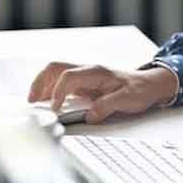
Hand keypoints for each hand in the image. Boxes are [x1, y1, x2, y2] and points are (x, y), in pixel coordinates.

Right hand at [27, 61, 178, 123]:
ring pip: (55, 73)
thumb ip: (107, 106)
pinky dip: (50, 90)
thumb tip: (90, 115)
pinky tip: (47, 103)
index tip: (53, 108)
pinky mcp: (84, 84)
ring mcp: (84, 76)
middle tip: (32, 101)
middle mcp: (87, 71)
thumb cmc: (140, 89)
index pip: (68, 76)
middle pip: (55, 67)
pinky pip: (61, 82)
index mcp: (96, 72)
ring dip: (42, 85)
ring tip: (35, 103)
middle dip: (40, 82)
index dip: (57, 91)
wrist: (150, 84)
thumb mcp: (127, 100)